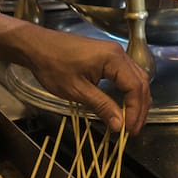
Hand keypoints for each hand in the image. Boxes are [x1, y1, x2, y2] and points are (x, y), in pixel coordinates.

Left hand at [0, 17, 150, 132]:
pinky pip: (126, 75)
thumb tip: (119, 126)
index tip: (128, 131)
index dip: (134, 111)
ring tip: (130, 121)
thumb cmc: (53, 66)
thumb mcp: (77, 90)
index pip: (135, 87)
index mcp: (113, 58)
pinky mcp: (107, 56)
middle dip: (139, 108)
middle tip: (133, 130)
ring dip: (136, 100)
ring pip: (136, 78)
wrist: (37, 46)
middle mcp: (119, 53)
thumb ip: (102, 106)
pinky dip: (129, 91)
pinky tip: (124, 105)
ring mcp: (114, 53)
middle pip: (140, 82)